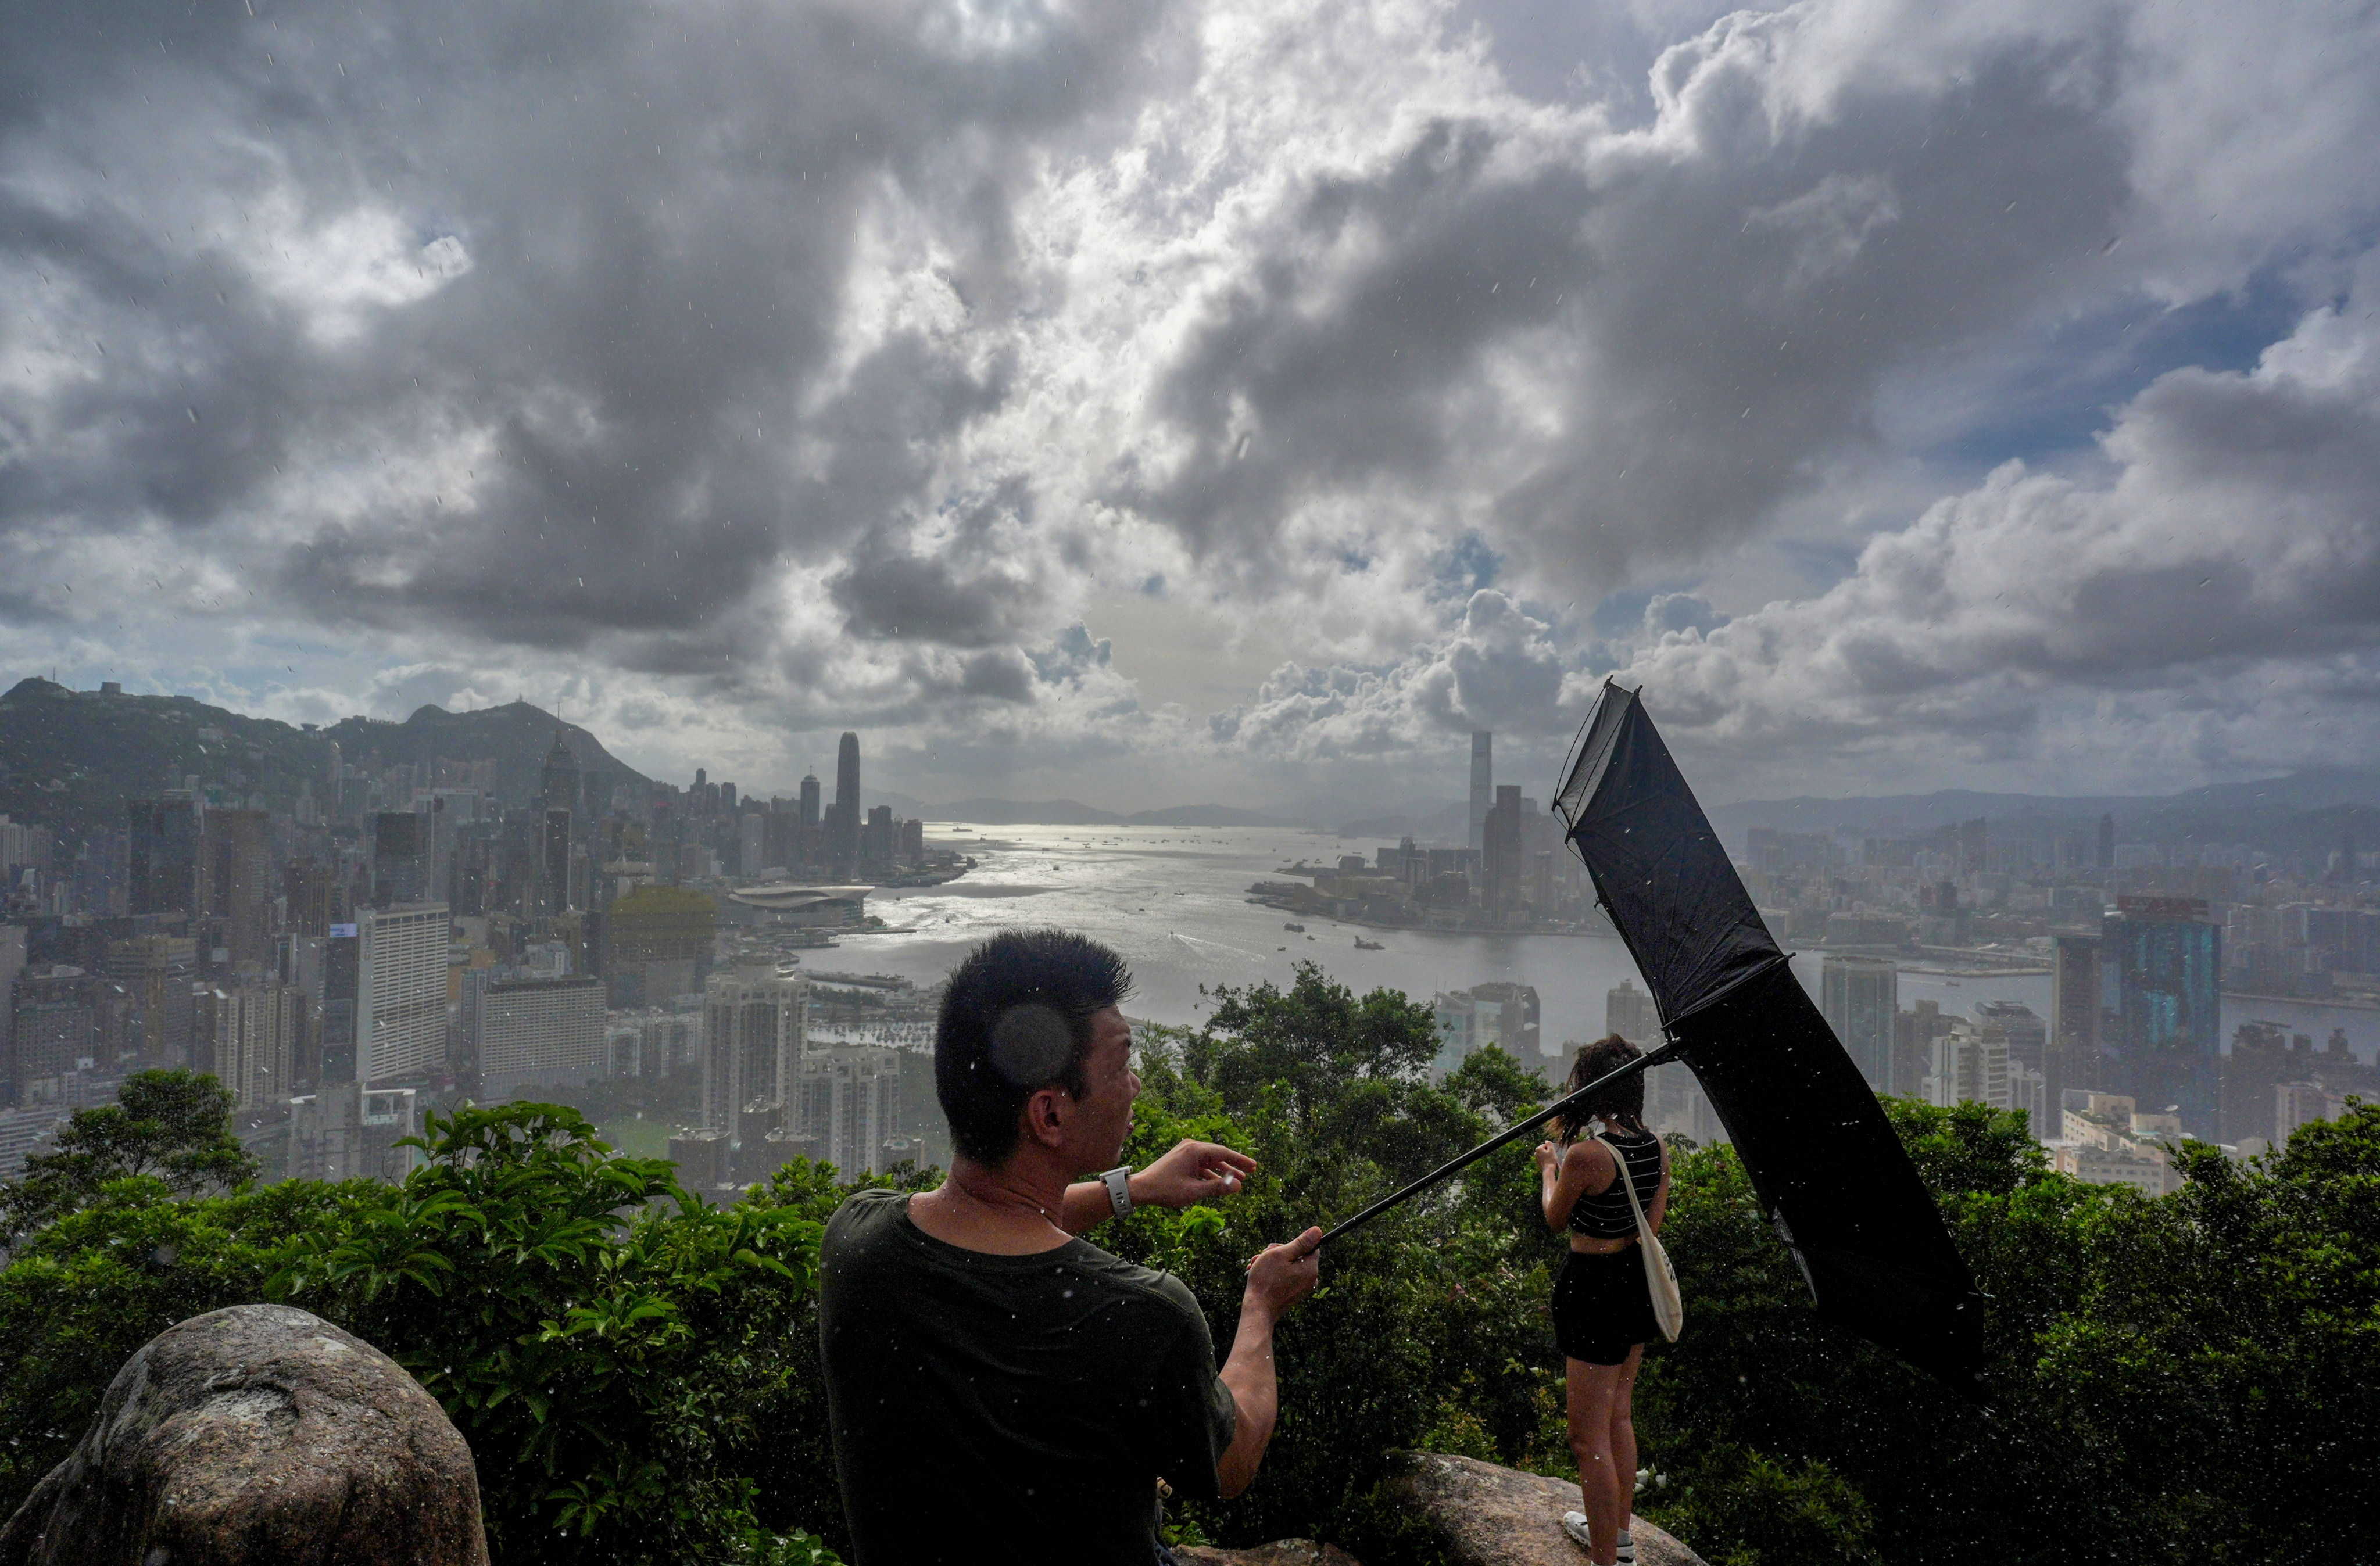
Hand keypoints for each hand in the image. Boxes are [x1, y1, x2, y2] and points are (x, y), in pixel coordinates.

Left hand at [1131, 1139, 1258, 1209]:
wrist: (1140, 1188)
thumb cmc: (1165, 1190)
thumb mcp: (1194, 1191)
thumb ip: (1217, 1188)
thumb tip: (1238, 1186)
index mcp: (1194, 1150)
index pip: (1224, 1153)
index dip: (1240, 1160)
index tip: (1254, 1167)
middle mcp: (1190, 1147)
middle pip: (1219, 1154)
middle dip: (1235, 1164)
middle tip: (1252, 1171)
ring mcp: (1185, 1152)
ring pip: (1210, 1160)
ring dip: (1224, 1170)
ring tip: (1239, 1180)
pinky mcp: (1180, 1159)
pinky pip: (1201, 1165)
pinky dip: (1211, 1173)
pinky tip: (1219, 1183)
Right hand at [1243, 1227, 1321, 1316]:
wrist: (1258, 1309)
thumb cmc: (1267, 1280)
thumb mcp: (1281, 1254)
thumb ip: (1301, 1242)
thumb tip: (1318, 1230)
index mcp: (1310, 1268)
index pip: (1308, 1247)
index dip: (1291, 1245)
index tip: (1276, 1250)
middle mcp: (1310, 1279)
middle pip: (1297, 1256)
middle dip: (1277, 1253)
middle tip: (1262, 1258)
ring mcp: (1302, 1289)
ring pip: (1288, 1267)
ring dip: (1272, 1263)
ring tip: (1256, 1267)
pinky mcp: (1293, 1295)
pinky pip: (1286, 1278)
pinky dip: (1274, 1274)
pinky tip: (1259, 1275)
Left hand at [1534, 1140, 1559, 1174]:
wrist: (1549, 1170)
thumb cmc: (1551, 1159)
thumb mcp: (1552, 1149)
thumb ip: (1549, 1143)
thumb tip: (1546, 1141)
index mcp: (1538, 1149)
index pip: (1546, 1145)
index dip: (1550, 1149)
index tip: (1551, 1153)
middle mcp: (1535, 1153)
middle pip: (1544, 1150)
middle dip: (1548, 1152)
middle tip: (1551, 1156)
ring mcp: (1536, 1158)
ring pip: (1543, 1154)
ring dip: (1547, 1156)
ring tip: (1550, 1160)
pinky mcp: (1538, 1162)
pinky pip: (1543, 1159)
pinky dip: (1545, 1159)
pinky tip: (1548, 1162)